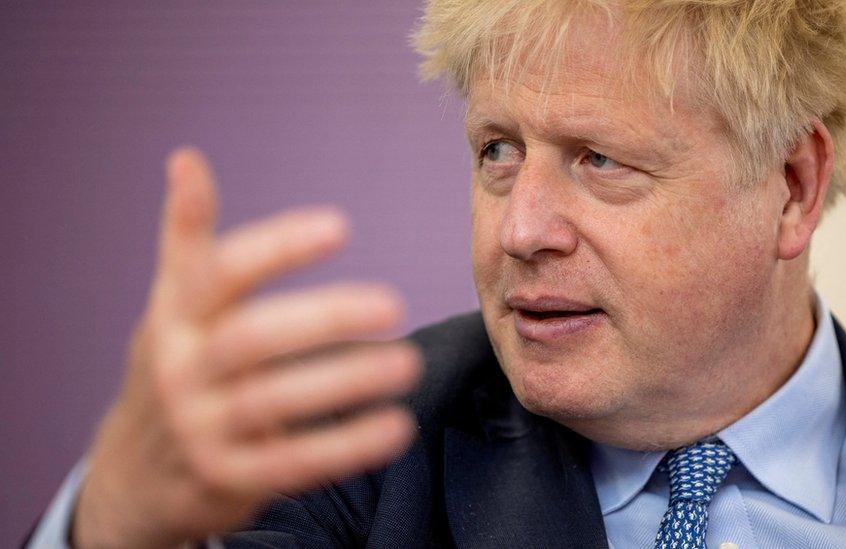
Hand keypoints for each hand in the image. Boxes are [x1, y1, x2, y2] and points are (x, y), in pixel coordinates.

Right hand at [71, 148, 421, 547]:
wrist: (135, 471)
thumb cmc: (175, 363)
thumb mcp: (173, 301)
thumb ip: (187, 236)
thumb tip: (185, 158)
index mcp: (174, 315)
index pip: (222, 272)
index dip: (278, 247)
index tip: (340, 226)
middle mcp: (180, 369)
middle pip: (253, 337)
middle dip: (325, 318)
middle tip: (395, 304)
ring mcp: (199, 427)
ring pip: (276, 401)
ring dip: (347, 382)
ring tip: (407, 364)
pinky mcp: (226, 478)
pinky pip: (291, 463)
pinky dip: (346, 447)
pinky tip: (396, 428)